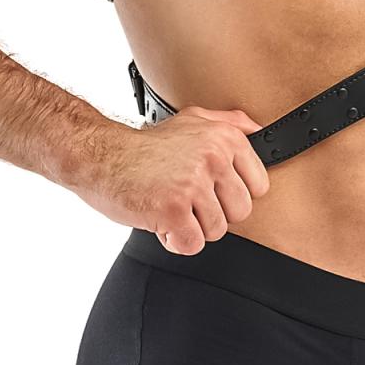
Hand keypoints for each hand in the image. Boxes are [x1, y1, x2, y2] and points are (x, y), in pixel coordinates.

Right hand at [71, 105, 269, 255]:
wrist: (102, 155)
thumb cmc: (147, 146)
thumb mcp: (192, 120)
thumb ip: (231, 123)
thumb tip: (261, 132)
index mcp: (224, 137)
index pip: (259, 185)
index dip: (232, 193)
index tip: (209, 187)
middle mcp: (213, 157)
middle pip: (241, 212)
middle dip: (213, 212)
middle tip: (185, 196)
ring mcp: (194, 183)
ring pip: (217, 231)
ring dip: (191, 226)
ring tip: (170, 203)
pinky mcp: (174, 209)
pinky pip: (192, 245)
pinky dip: (174, 240)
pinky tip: (160, 218)